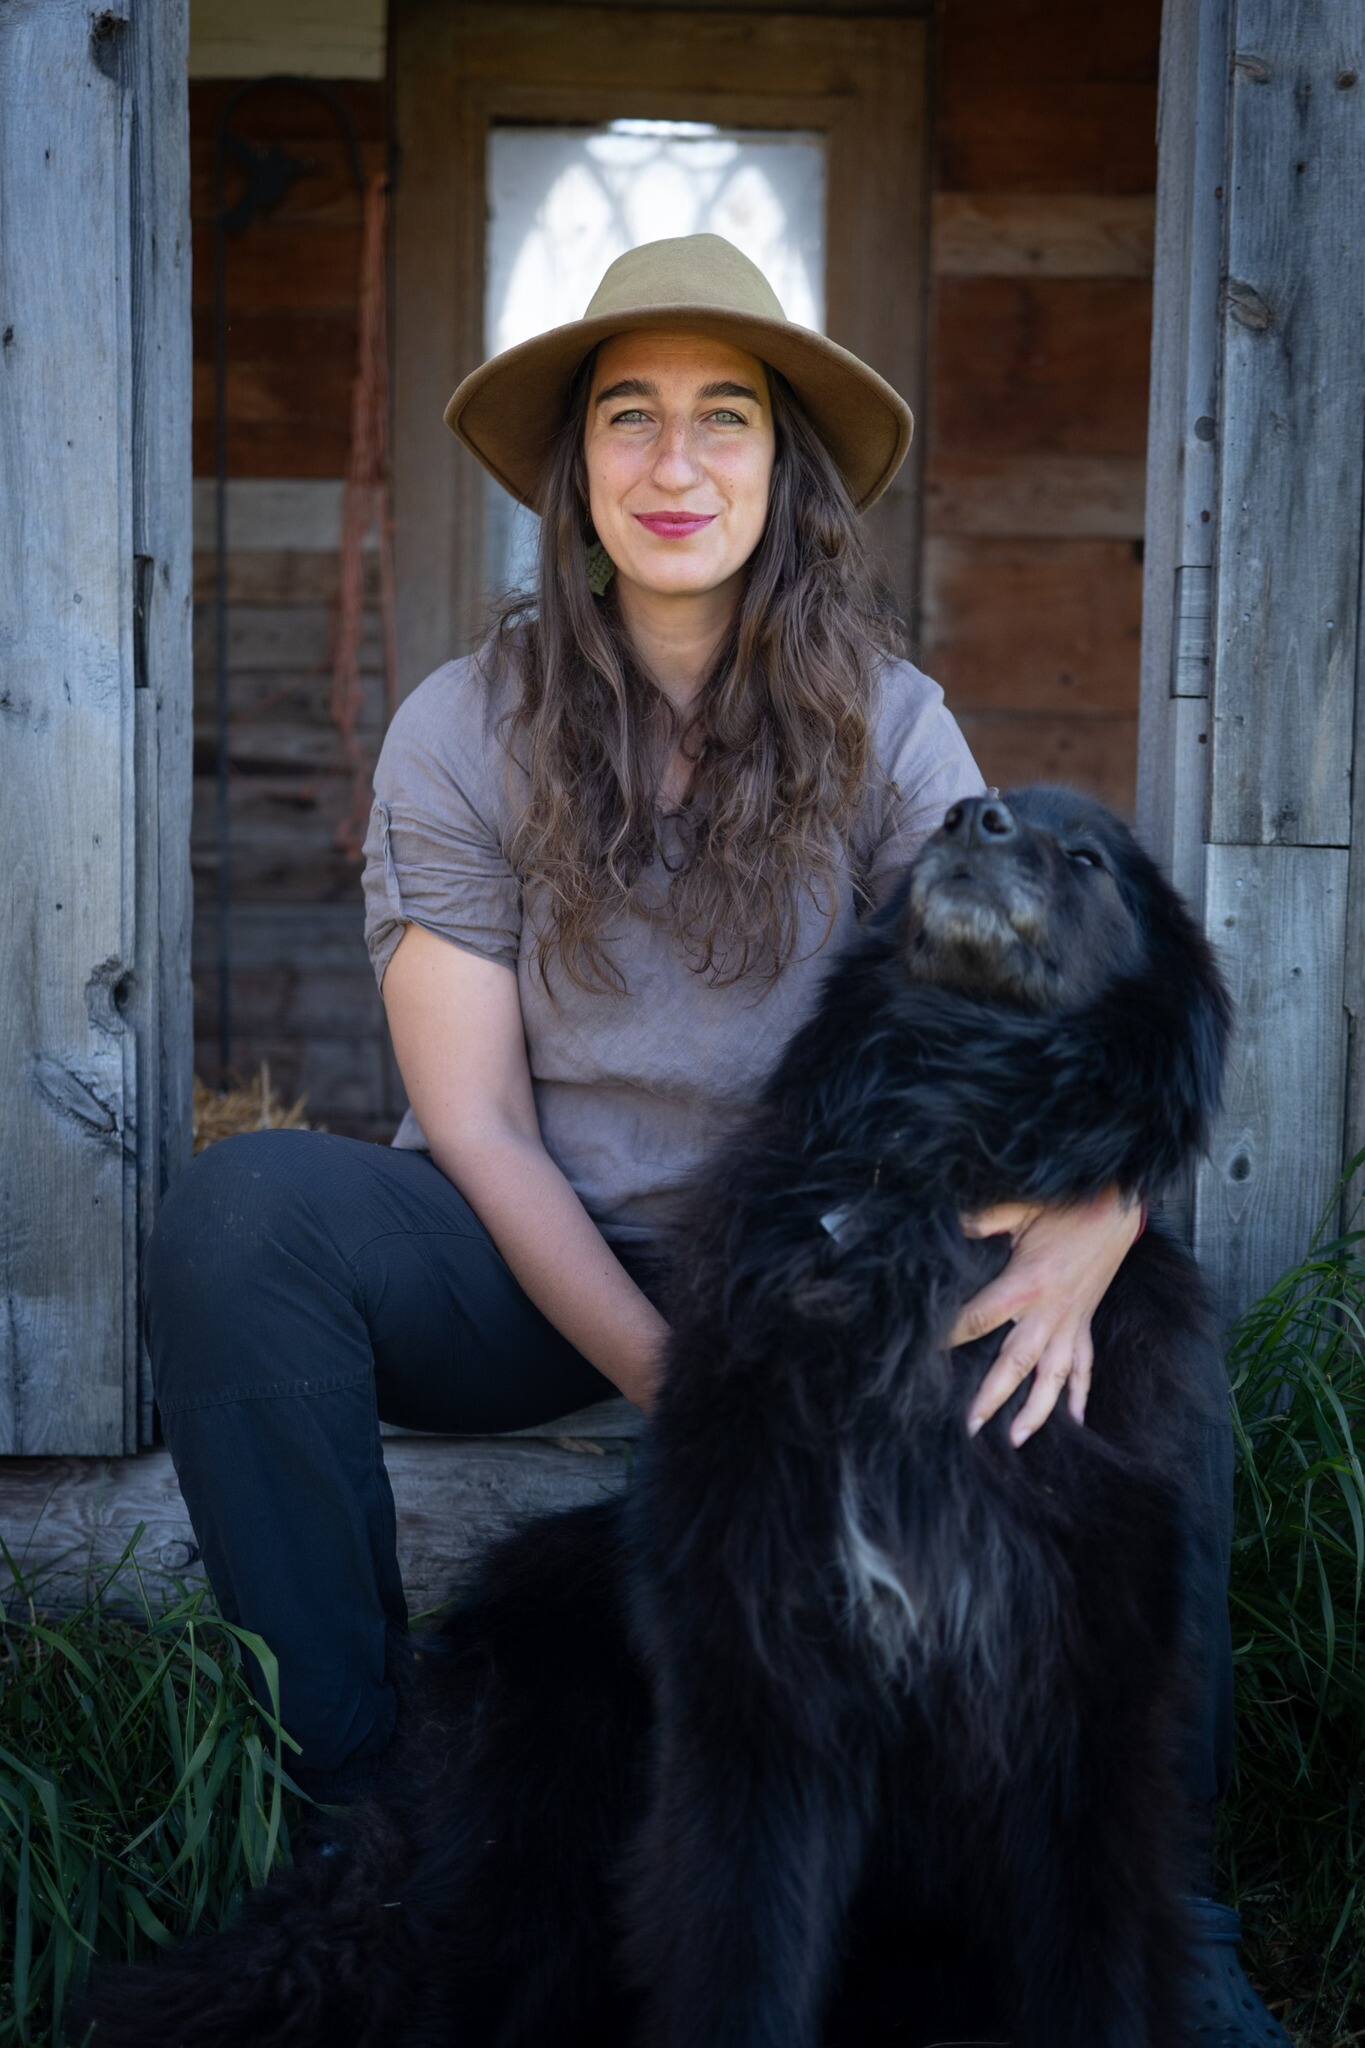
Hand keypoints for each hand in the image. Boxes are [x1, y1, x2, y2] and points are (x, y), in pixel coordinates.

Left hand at [950, 1187, 1144, 1447]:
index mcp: (1025, 1284)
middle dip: (992, 1397)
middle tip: (970, 1427)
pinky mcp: (1086, 1323)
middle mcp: (1049, 1313)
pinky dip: (1081, 1395)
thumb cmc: (1066, 1207)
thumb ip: (979, 1220)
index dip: (950, 1335)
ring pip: (1053, 1377)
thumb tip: (941, 1225)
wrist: (1118, 1208)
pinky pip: (1085, 1366)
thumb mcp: (1018, 1208)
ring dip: (1037, 1411)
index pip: (979, 1318)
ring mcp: (1071, 1323)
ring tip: (1017, 1440)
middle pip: (1015, 1364)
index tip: (926, 1352)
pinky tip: (1076, 1422)